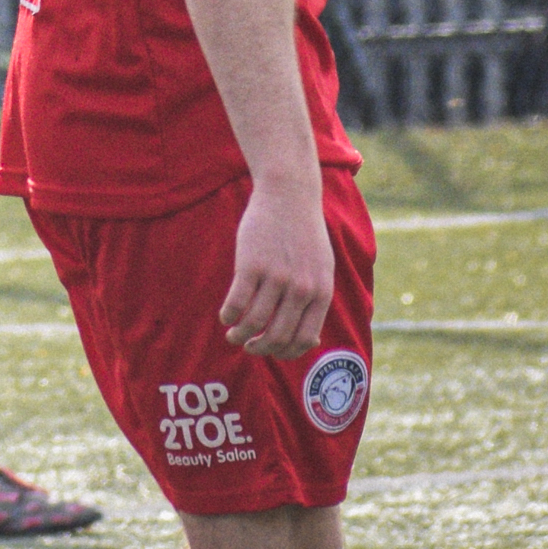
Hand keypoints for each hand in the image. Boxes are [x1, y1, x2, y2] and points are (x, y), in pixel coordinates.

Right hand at [219, 178, 333, 359]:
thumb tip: (309, 340)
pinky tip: (225, 315)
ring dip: (240, 335)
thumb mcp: (321, 268)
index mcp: (321, 292)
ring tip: (232, 334)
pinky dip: (229, 315)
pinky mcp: (251, 264)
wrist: (289, 196)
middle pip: (277, 336)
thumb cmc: (303, 234)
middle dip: (260, 348)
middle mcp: (301, 289)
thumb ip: (316, 301)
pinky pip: (237, 302)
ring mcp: (276, 277)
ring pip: (254, 322)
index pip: (303, 339)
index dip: (284, 352)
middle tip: (248, 347)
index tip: (270, 351)